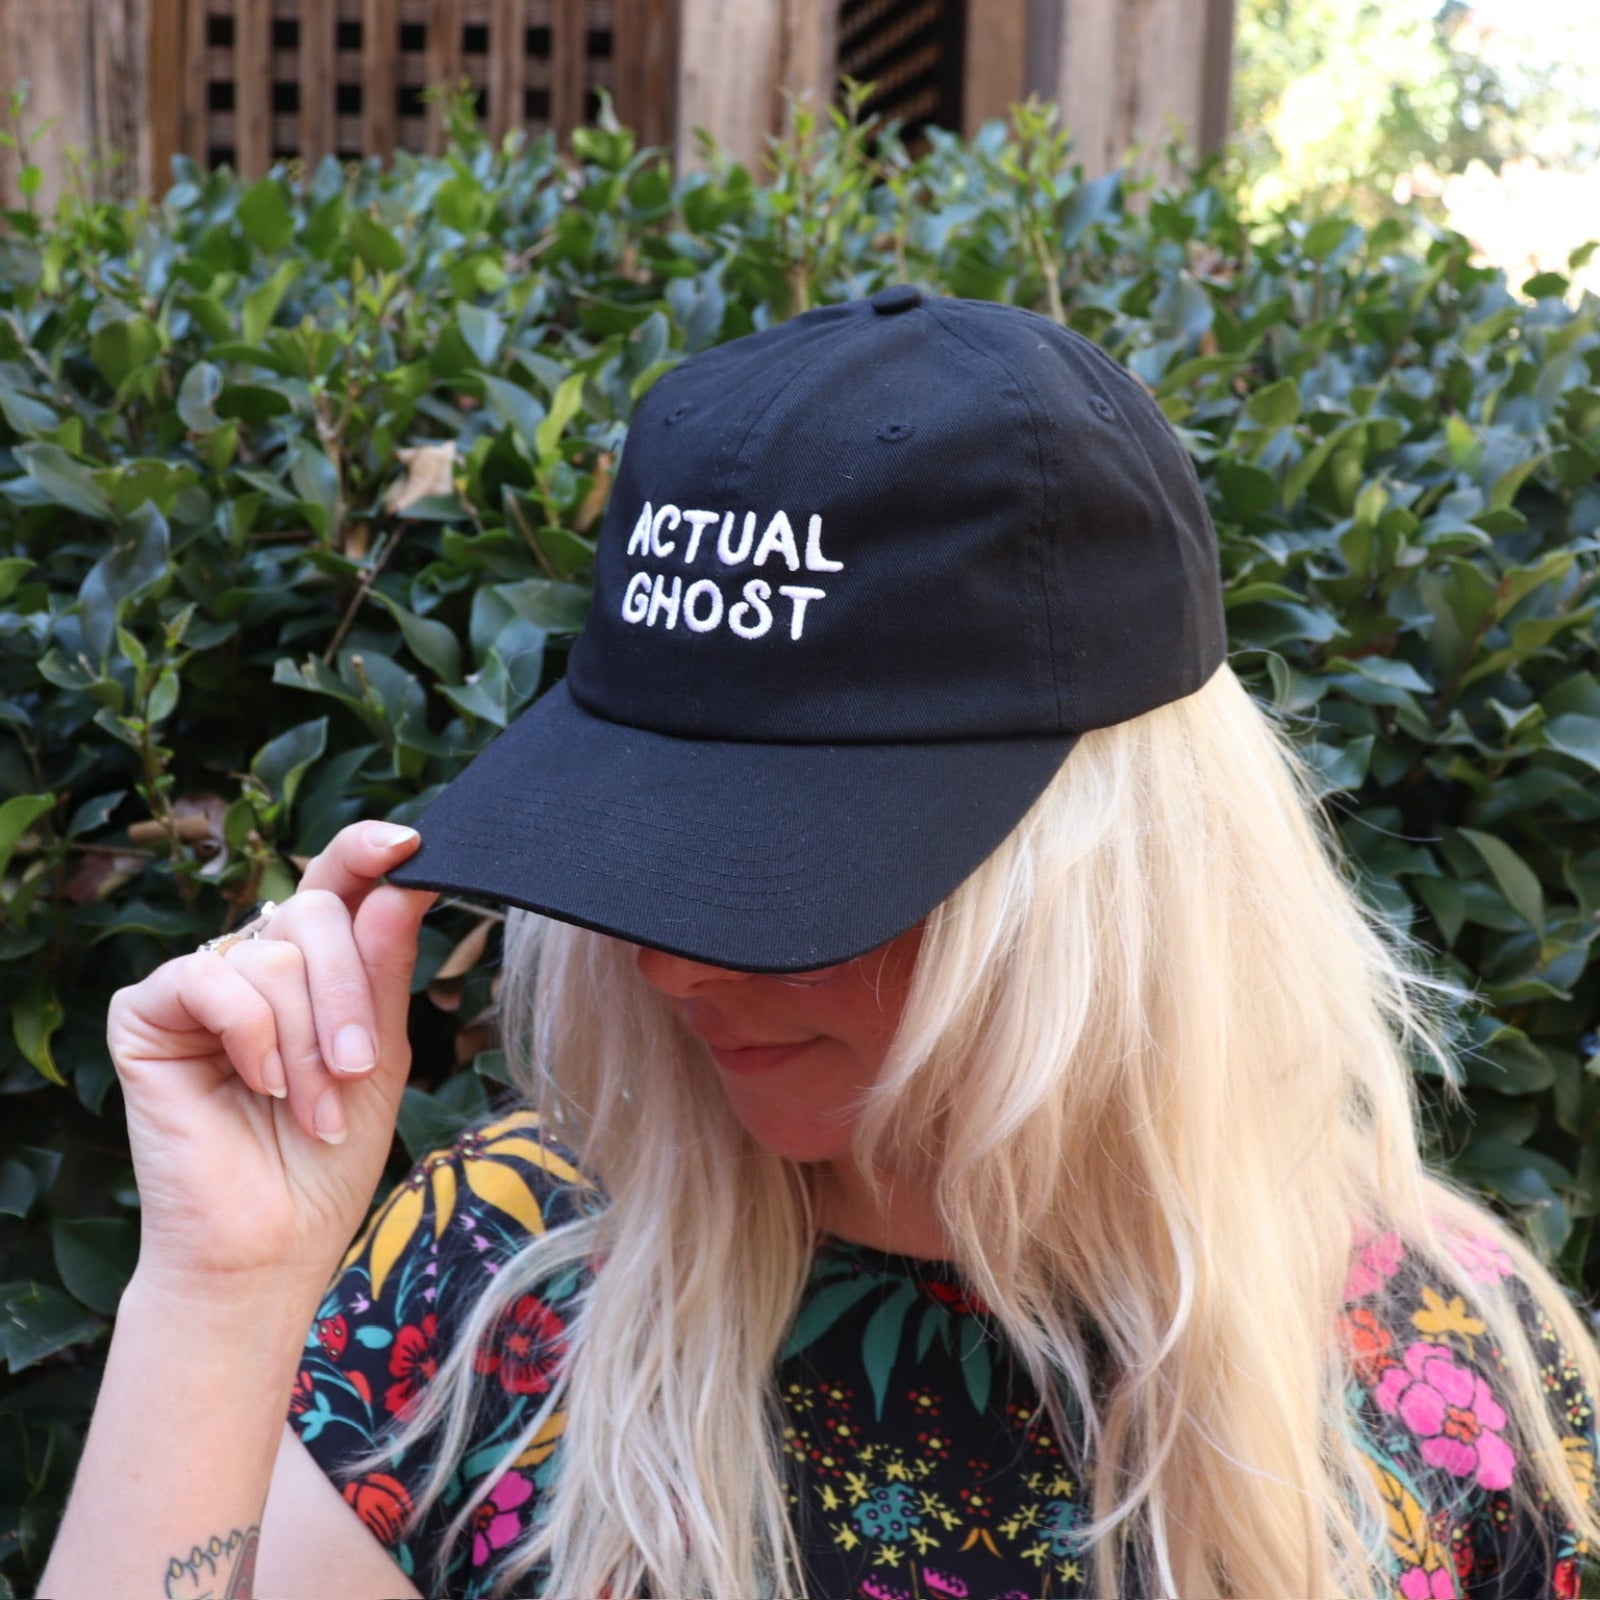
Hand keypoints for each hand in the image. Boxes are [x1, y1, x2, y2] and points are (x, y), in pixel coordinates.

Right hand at [107, 821, 436, 1298]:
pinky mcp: (147, 1013)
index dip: (368, 852)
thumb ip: (383, 968)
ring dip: (306, 1042)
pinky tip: (256, 1086)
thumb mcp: (379, 1052)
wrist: (272, 1242)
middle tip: (357, 1069)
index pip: (337, 882)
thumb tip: (400, 882)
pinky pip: (212, 978)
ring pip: (273, 954)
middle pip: (315, 912)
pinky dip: (251, 1034)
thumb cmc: (329, 1154)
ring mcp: (201, 984)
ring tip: (312, 1108)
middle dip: (349, 995)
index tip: (409, 844)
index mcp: (314, 964)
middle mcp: (256, 961)